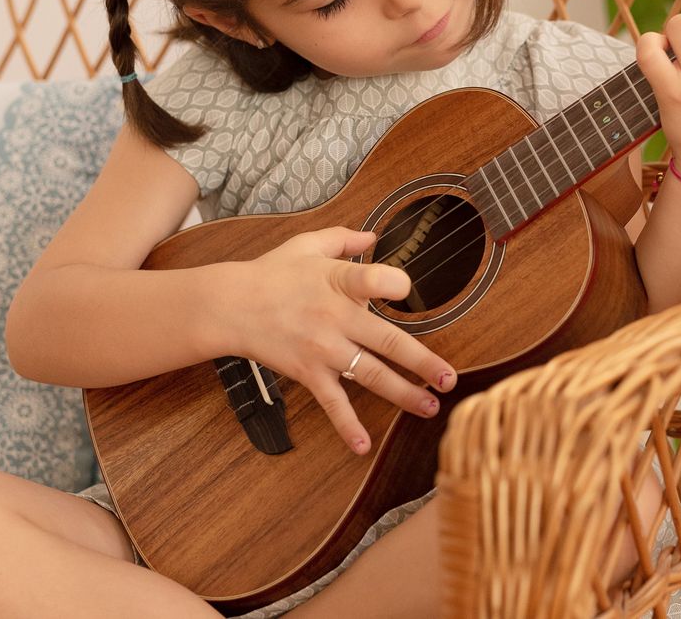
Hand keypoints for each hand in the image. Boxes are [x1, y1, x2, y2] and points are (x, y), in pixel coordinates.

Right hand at [233, 226, 456, 455]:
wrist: (230, 306)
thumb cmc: (271, 274)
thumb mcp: (307, 245)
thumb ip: (344, 238)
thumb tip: (373, 236)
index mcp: (339, 281)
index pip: (375, 281)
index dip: (396, 285)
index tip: (409, 290)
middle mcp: (336, 318)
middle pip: (388, 342)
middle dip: (423, 362)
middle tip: (449, 378)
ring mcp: (324, 349)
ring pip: (371, 375)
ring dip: (403, 394)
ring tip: (429, 407)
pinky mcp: (309, 373)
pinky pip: (333, 403)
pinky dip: (347, 426)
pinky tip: (363, 445)